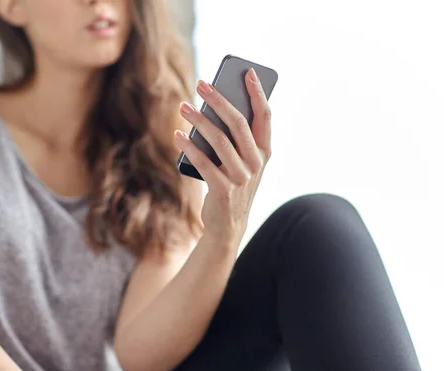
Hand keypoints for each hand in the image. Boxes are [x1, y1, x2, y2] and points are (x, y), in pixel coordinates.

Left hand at [174, 68, 272, 244]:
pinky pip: (204, 162)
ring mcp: (241, 178)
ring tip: (183, 106)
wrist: (228, 226)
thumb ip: (235, 139)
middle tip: (202, 83)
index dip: (258, 93)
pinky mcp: (223, 191)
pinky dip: (189, 146)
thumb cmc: (232, 185)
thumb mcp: (241, 162)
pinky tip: (178, 134)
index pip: (265, 116)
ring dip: (199, 120)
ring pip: (219, 141)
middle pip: (239, 124)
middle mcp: (256, 163)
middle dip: (220, 100)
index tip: (248, 72)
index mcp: (264, 152)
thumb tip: (212, 107)